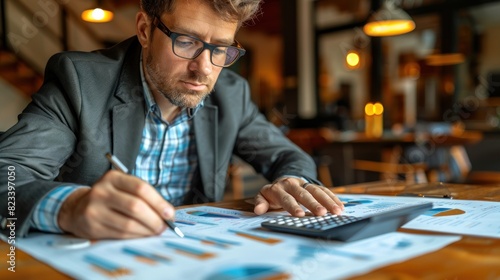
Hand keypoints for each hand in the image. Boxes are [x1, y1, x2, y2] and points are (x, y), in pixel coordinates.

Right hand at [57, 170, 174, 238]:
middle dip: (154, 219)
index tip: (169, 213)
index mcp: (113, 177)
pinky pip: (120, 234)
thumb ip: (143, 196)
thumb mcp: (123, 188)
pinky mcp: (92, 226)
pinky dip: (136, 236)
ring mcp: (94, 209)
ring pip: (129, 224)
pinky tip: (142, 235)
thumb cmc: (110, 198)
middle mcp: (102, 191)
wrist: (78, 209)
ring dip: (147, 230)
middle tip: (164, 226)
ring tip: (155, 231)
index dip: (158, 202)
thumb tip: (167, 213)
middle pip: (136, 207)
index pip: (141, 188)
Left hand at [253, 177, 343, 216]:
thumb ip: (260, 202)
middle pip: (304, 194)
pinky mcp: (314, 185)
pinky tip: (340, 206)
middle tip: (321, 213)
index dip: (293, 206)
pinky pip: (325, 190)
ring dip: (328, 201)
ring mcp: (305, 183)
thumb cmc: (273, 193)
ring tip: (336, 211)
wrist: (283, 180)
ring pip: (317, 190)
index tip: (300, 214)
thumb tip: (258, 210)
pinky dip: (333, 198)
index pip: (286, 198)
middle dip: (313, 203)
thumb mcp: (263, 196)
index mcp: (279, 188)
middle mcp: (293, 184)